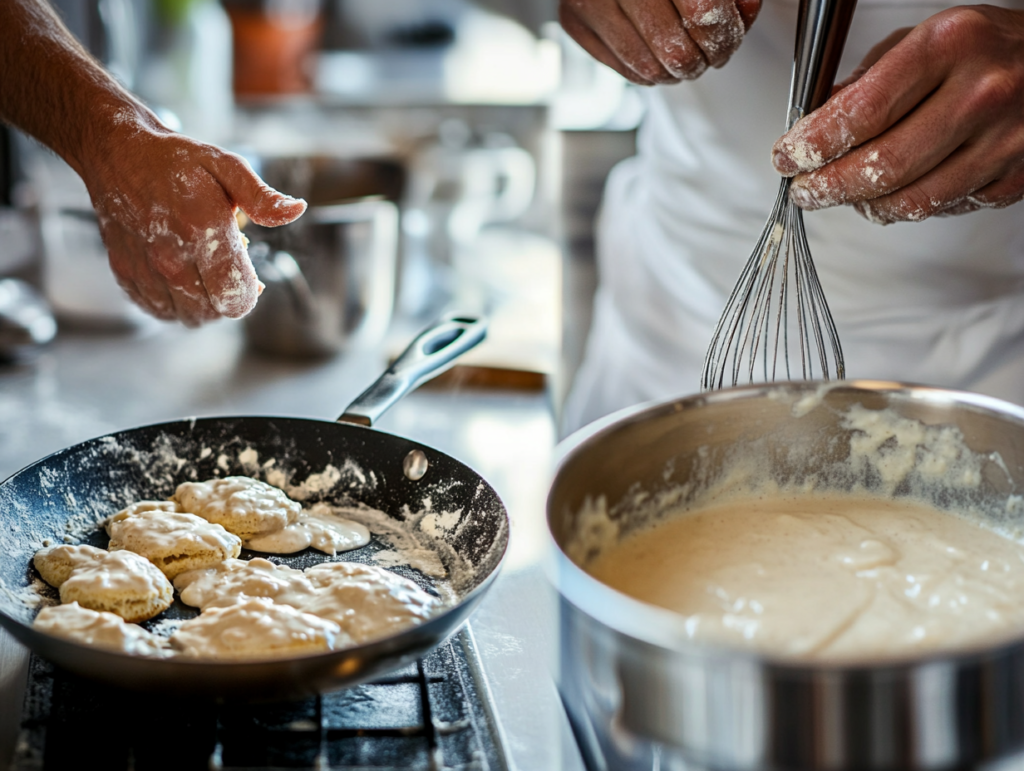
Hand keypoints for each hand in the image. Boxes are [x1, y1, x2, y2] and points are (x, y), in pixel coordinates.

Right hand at [80, 110, 305, 326]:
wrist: (117, 153)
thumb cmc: (175, 161)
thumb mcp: (227, 167)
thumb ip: (262, 197)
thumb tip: (296, 210)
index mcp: (202, 231)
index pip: (235, 298)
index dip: (250, 293)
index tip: (250, 276)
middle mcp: (171, 258)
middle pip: (214, 312)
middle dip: (228, 297)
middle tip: (225, 269)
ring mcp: (145, 269)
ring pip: (187, 316)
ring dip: (203, 303)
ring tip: (203, 273)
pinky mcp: (125, 274)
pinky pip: (158, 311)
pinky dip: (174, 303)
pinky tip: (180, 278)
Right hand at [560, 0, 760, 84]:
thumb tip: (745, 14)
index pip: (702, 16)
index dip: (724, 38)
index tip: (728, 43)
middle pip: (675, 50)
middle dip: (701, 61)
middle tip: (708, 56)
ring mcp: (590, 2)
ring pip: (648, 69)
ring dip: (675, 73)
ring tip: (683, 57)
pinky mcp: (575, 22)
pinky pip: (623, 71)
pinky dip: (648, 72)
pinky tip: (656, 54)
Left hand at [771, 5, 1023, 224]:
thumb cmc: (985, 48)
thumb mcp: (923, 40)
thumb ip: (867, 83)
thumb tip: (815, 129)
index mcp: (949, 46)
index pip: (862, 112)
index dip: (814, 144)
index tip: (787, 156)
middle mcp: (981, 93)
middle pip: (882, 167)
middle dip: (828, 186)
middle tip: (804, 189)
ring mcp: (1004, 140)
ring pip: (912, 200)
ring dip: (863, 205)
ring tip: (841, 195)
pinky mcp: (1016, 177)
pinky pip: (944, 208)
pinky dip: (908, 206)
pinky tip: (894, 193)